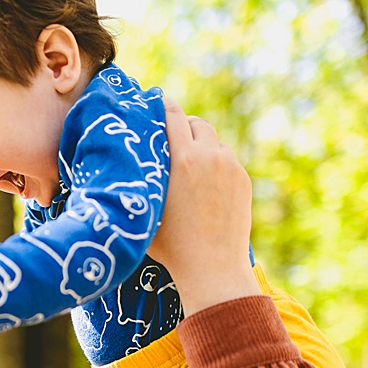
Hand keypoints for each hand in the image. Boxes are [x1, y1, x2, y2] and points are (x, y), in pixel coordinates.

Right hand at [146, 98, 258, 314]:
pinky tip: (204, 185)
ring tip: (188, 165)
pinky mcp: (243, 180)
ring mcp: (230, 167)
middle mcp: (209, 156)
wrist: (212, 265)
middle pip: (198, 123)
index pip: (173, 115)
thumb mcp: (144, 205)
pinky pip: (227, 161)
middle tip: (171, 137)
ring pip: (214, 142)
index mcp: (182, 158)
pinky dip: (215, 165)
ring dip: (201, 146)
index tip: (156, 101)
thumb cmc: (169, 243)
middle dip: (185, 126)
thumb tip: (124, 163)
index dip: (163, 106)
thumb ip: (140, 178)